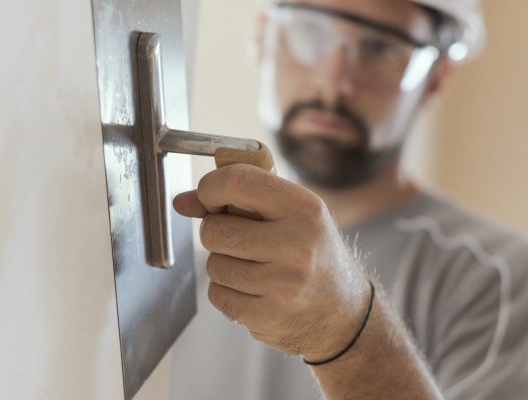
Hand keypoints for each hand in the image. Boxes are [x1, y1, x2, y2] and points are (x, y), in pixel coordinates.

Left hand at [173, 164, 370, 359]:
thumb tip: (183, 202)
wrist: (344, 315)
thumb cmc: (314, 255)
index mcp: (304, 209)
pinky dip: (227, 292)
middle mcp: (296, 246)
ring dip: (223, 264)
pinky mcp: (267, 316)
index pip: (239, 181)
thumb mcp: (292, 216)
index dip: (210, 187)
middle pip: (215, 230)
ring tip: (253, 267)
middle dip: (215, 232)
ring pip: (214, 265)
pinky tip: (254, 291)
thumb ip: (239, 200)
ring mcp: (282, 285)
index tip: (209, 198)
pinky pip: (218, 295)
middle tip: (237, 238)